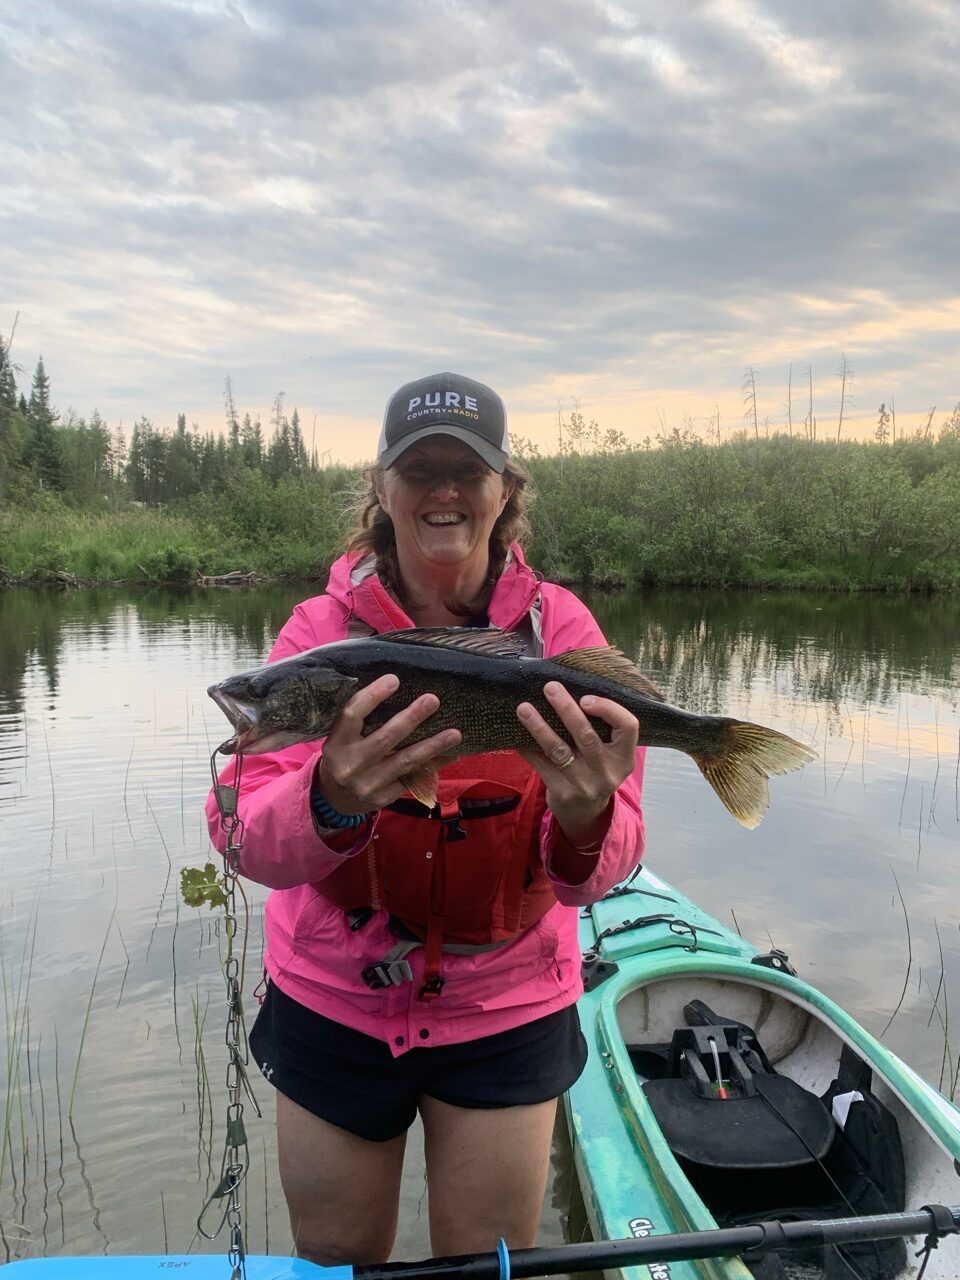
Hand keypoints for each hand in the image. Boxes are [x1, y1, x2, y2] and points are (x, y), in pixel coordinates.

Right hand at [316, 674, 461, 814]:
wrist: (334, 800)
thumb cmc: (343, 757)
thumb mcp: (340, 739)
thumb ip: (361, 722)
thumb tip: (397, 691)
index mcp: (336, 743)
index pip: (353, 715)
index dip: (373, 696)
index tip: (394, 680)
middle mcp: (351, 764)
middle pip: (385, 738)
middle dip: (412, 718)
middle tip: (432, 700)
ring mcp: (368, 784)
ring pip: (405, 761)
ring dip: (432, 746)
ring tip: (455, 734)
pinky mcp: (383, 797)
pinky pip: (413, 778)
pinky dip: (433, 765)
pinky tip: (451, 756)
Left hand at [516, 681, 638, 845]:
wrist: (586, 814)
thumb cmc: (596, 771)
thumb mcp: (611, 756)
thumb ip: (602, 731)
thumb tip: (569, 692)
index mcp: (624, 757)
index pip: (628, 726)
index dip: (608, 709)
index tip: (585, 698)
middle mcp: (607, 772)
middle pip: (587, 735)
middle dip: (566, 709)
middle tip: (550, 688)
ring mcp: (584, 785)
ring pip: (559, 750)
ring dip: (539, 727)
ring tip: (523, 708)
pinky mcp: (562, 793)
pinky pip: (541, 765)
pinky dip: (528, 748)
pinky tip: (515, 735)